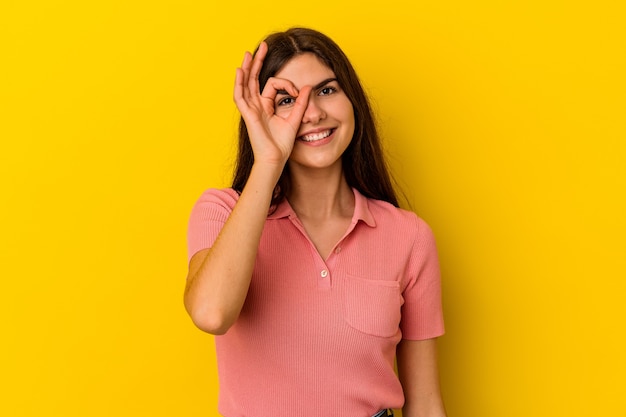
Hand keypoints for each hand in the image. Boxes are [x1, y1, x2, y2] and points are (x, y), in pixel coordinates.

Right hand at [233, 42, 311, 167]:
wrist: (275, 159)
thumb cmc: (282, 145)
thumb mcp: (295, 119)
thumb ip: (301, 103)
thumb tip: (308, 87)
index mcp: (266, 106)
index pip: (272, 85)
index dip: (286, 84)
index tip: (296, 91)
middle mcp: (256, 106)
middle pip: (254, 79)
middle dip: (258, 62)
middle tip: (262, 46)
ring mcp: (251, 110)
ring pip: (245, 84)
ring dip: (247, 68)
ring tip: (249, 53)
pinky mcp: (248, 115)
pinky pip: (240, 97)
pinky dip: (239, 83)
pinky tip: (240, 70)